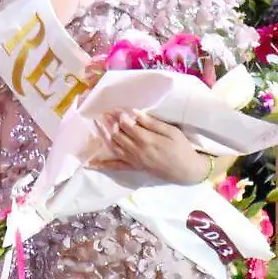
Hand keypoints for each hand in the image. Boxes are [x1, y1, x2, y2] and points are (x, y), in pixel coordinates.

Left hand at [90, 109, 211, 184]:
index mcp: (146, 140)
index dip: (119, 115)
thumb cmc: (181, 148)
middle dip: (109, 123)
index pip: (127, 125)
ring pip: (114, 147)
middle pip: (117, 135)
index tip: (114, 108)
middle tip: (104, 113)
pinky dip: (103, 165)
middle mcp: (137, 151)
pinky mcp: (135, 167)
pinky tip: (91, 163)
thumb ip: (152, 123)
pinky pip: (116, 166)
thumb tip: (135, 113)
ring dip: (104, 136)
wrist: (186, 170)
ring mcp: (134, 160)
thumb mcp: (171, 131)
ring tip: (97, 125)